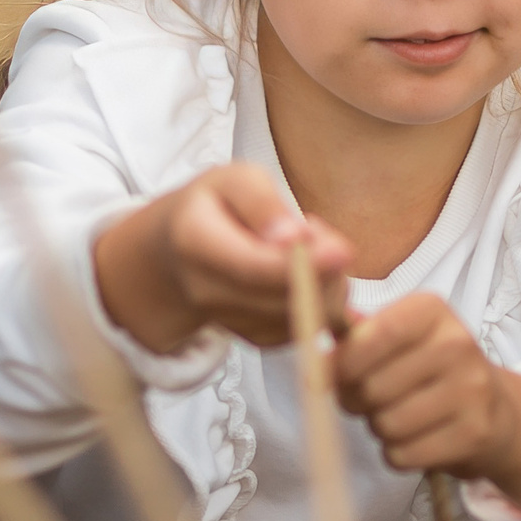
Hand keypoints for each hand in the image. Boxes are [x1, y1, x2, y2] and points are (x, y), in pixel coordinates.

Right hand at [94, 163, 351, 352]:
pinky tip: (310, 274)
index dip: (301, 264)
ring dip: (328, 285)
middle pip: (285, 297)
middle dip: (325, 269)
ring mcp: (230, 322)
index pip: (252, 266)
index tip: (342, 251)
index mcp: (194, 243)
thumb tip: (295, 238)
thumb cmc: (213, 207)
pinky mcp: (256, 338)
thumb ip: (263, 203)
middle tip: (321, 233)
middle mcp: (206, 293)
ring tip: (311, 249)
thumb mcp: (233, 181)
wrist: (178, 255)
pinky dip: (324, 303)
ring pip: (304, 318)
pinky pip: (307, 328)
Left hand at [333, 294, 520, 513]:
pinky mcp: (474, 433)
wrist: (496, 410)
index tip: (332, 377)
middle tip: (370, 401)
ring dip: (379, 429)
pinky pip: (403, 454)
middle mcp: (457, 343)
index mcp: (431, 311)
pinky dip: (398, 454)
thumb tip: (311, 342)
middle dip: (357, 402)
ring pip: (386, 424)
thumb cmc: (429, 372)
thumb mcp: (399, 339)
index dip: (342, 363)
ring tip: (398, 417)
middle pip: (372, 386)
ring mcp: (471, 389)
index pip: (372, 335)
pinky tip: (416, 439)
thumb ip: (353, 337)